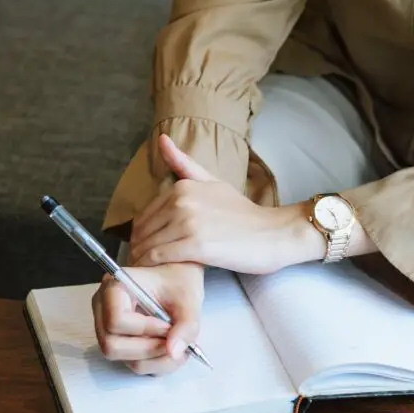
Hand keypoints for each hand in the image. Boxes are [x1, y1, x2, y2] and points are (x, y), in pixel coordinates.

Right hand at [91, 262, 204, 375]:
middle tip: (174, 340)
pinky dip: (158, 363)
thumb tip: (174, 352)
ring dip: (157, 359)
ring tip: (178, 344)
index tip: (168, 324)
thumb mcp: (188, 299)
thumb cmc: (177, 282)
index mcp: (114, 288)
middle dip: (149, 349)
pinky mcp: (121, 344)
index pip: (116, 320)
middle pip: (112, 346)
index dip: (145, 329)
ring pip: (125, 360)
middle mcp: (103, 310)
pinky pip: (134, 364)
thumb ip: (186, 324)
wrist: (176, 281)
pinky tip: (171, 348)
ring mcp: (109, 330)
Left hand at [129, 134, 322, 272]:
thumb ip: (185, 165)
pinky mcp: (196, 246)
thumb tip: (161, 140)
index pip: (145, 213)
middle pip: (145, 229)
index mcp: (183, 187)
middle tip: (141, 260)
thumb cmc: (245, 214)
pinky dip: (153, 265)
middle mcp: (182, 202)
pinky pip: (161, 256)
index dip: (141, 232)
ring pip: (150, 244)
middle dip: (139, 246)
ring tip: (146, 269)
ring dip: (142, 258)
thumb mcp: (214, 182)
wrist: (274, 234)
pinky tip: (156, 272)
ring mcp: (189, 224)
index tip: (143, 245)